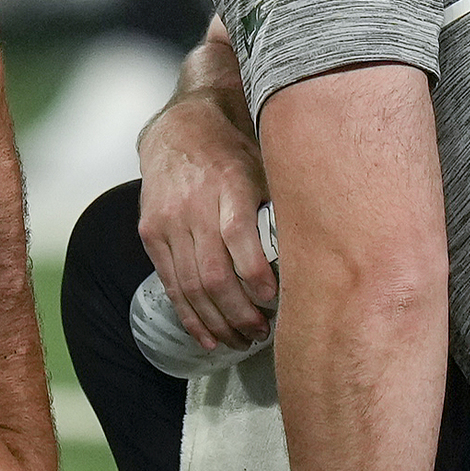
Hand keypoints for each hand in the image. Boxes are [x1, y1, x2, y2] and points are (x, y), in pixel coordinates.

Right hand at [136, 100, 277, 348]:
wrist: (178, 129)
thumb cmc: (231, 148)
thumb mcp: (263, 164)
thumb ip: (280, 203)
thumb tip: (318, 245)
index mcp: (229, 185)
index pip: (239, 239)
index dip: (255, 276)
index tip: (275, 299)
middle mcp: (194, 207)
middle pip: (213, 275)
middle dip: (239, 313)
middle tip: (261, 333)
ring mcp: (168, 223)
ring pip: (190, 286)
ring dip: (216, 321)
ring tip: (239, 341)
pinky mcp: (152, 235)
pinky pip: (170, 283)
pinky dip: (189, 315)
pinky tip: (207, 336)